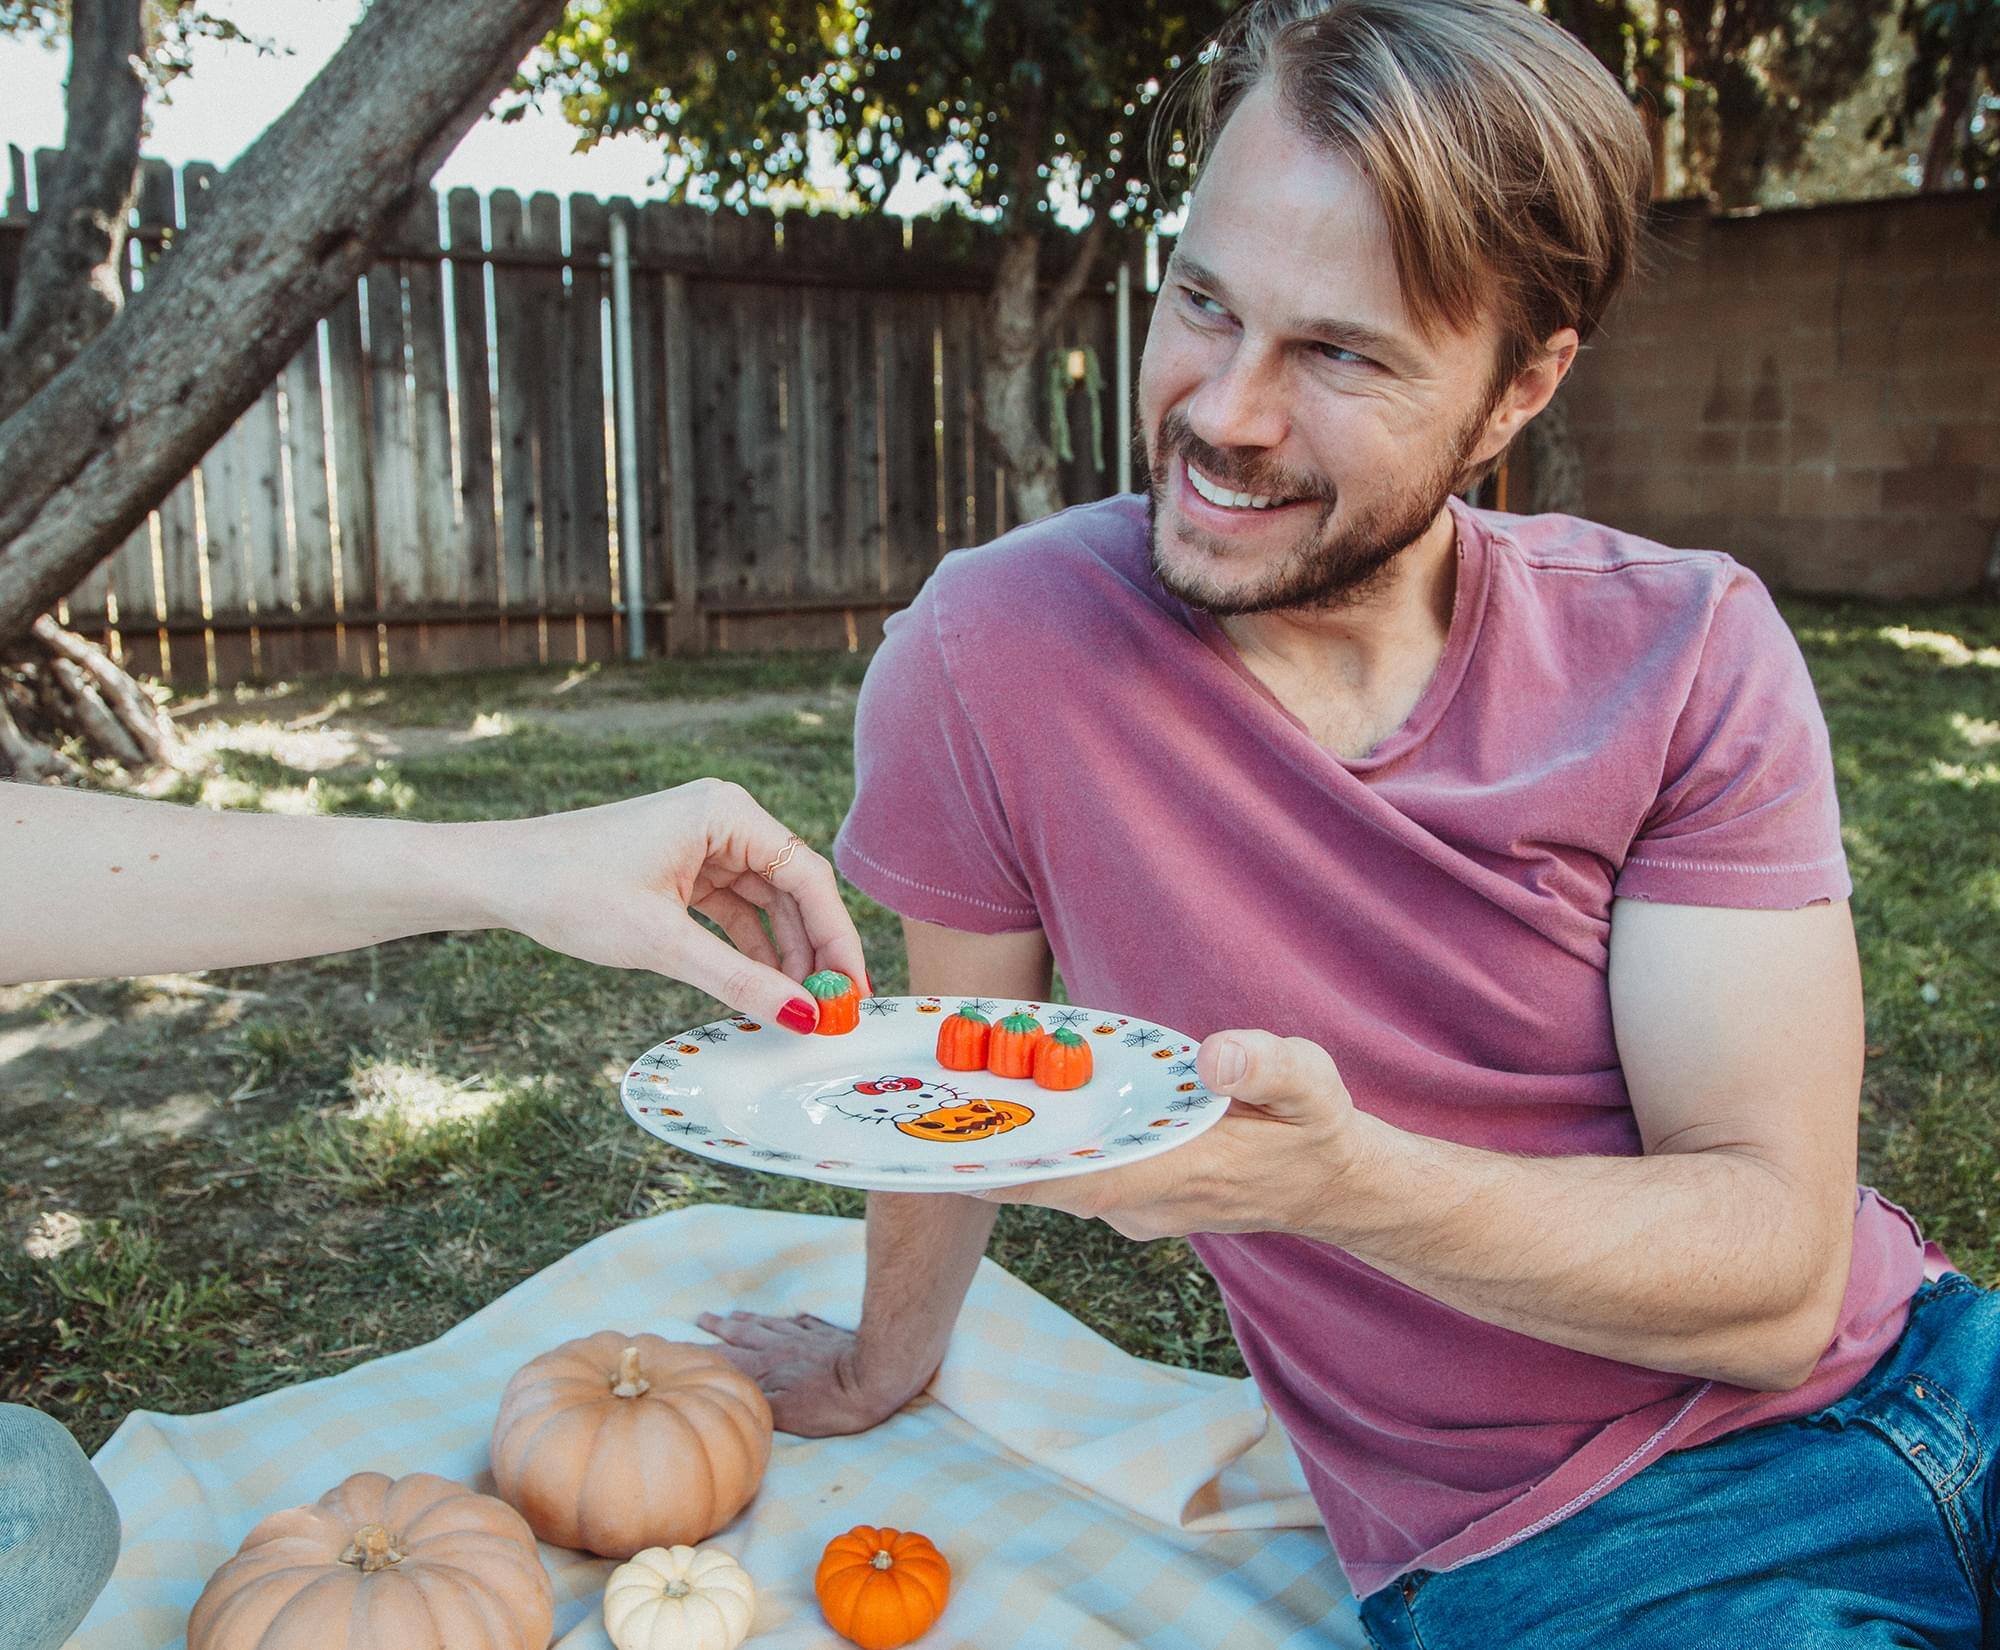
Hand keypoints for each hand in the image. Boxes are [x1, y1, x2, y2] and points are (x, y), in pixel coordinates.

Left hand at [469, 779, 868, 1029]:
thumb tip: (800, 1016)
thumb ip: (738, 980)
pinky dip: (750, 948)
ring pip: (768, 903)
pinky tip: (762, 988)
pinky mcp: (684, 867)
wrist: (497, 875)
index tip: (852, 991)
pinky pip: (736, 909)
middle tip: (832, 1009)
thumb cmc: (569, 889)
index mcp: (726, 813)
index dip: (838, 938)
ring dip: (783, 955)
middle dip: (815, 951)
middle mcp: (724, 819)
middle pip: (795, 889)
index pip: (808, 877)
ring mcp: (704, 842)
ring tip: (797, 1008)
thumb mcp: (662, 943)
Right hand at [694, 1310, 918, 1436]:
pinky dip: (786, 1319)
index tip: (675, 1346)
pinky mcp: (824, 1333)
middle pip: (742, 1334)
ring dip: (745, 1319)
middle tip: (699, 1318)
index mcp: (765, 1367)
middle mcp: (778, 1347)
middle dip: (718, 1329)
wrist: (873, 1375)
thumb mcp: (784, 1414)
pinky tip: (787, 1316)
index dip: (699, 1353)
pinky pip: (798, 1321)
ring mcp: (801, 1337)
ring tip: (730, 1314)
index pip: (723, 1358)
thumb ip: (753, 1402)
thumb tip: (725, 1392)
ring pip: (766, 1324)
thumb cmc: (830, 1404)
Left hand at [974, 1030, 1375, 1240]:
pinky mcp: (1135, 1194)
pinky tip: (1012, 1105)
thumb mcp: (1313, 1083)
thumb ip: (1268, 1066)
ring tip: (952, 1094)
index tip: (953, 1153)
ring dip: (1011, 1144)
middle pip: (1048, 1179)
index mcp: (1176, 1176)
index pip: (1077, 1179)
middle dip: (992, 1146)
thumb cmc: (1315, 1128)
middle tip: (929, 1102)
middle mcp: (1144, 1203)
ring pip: (1056, 1178)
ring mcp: (1136, 1205)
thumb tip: (1214, 1058)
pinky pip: (1073, 1173)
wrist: (1333, 1185)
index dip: (1014, 1167)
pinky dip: (1041, 1144)